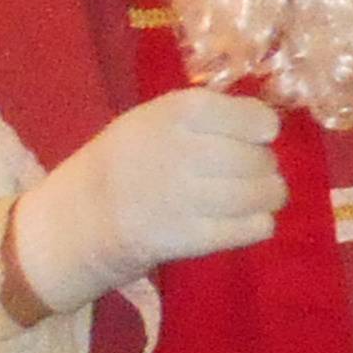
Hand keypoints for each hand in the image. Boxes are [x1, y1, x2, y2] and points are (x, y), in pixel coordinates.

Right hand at [11, 89, 286, 318]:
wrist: (81, 217)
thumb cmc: (127, 161)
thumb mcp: (152, 119)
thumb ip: (205, 116)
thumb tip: (266, 124)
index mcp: (173, 114)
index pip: (250, 117)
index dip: (264, 126)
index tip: (263, 133)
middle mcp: (180, 152)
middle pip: (258, 158)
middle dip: (266, 165)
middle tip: (258, 170)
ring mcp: (184, 198)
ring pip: (261, 194)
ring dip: (271, 195)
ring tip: (263, 195)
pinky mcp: (188, 238)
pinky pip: (252, 228)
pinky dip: (259, 224)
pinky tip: (248, 220)